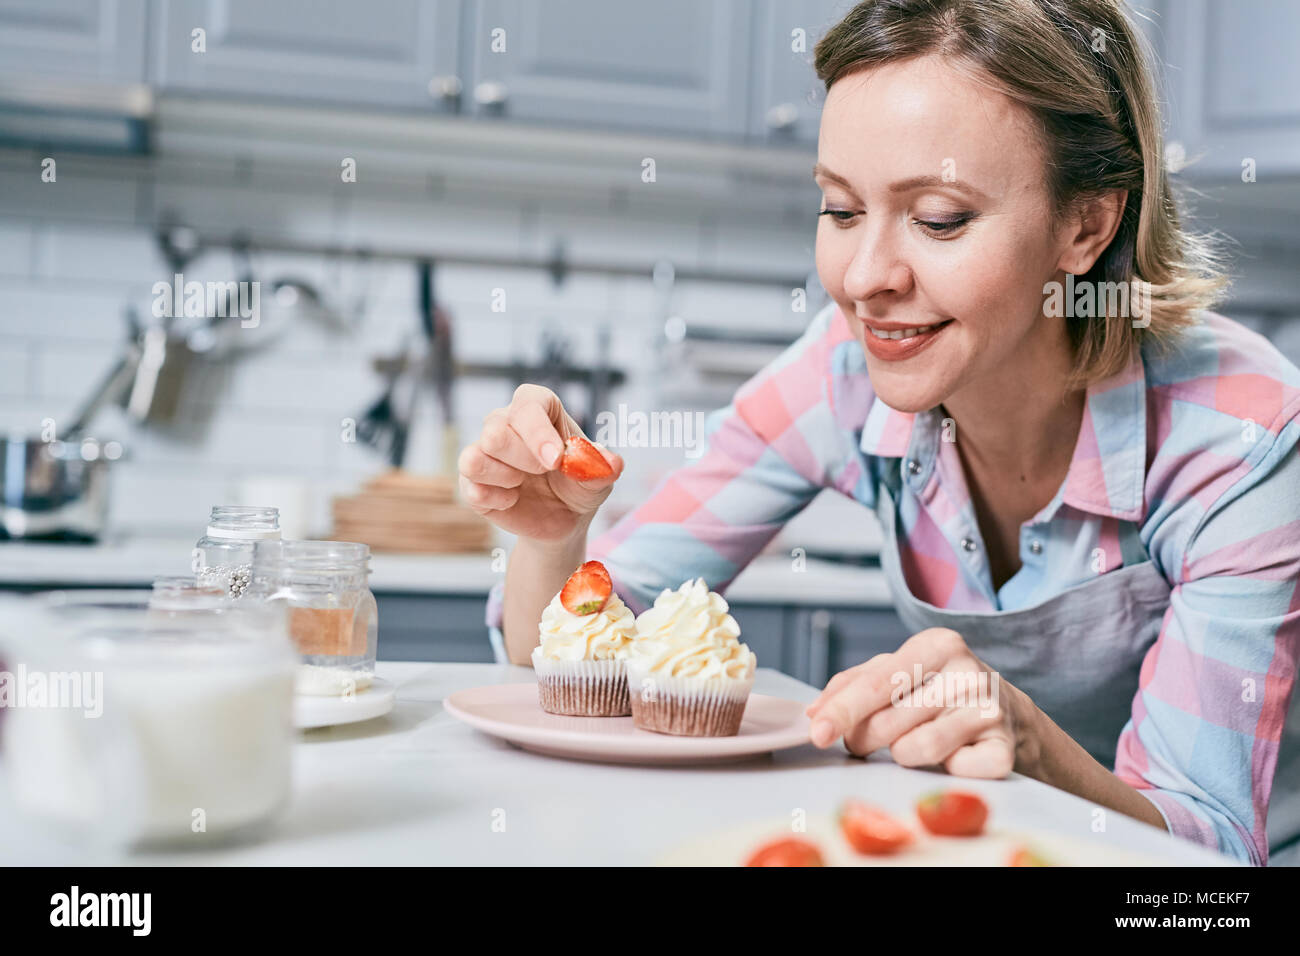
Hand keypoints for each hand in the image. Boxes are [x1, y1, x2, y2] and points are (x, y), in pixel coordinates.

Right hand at [458, 384, 622, 542]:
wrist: (565, 518)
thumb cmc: (581, 484)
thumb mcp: (600, 477)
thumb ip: (604, 467)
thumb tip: (612, 463)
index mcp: (537, 408)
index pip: (527, 404)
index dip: (538, 432)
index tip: (556, 461)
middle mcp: (504, 422)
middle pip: (495, 432)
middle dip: (524, 459)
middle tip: (546, 471)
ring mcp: (484, 452)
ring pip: (473, 458)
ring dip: (505, 477)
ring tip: (523, 484)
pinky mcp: (471, 482)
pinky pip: (470, 488)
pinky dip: (497, 500)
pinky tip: (512, 500)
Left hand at [804, 627, 1036, 777]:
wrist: (1009, 713)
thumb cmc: (940, 689)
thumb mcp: (900, 671)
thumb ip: (853, 684)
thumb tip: (815, 712)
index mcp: (936, 645)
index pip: (877, 683)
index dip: (842, 710)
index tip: (817, 732)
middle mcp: (967, 674)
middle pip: (888, 722)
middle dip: (864, 739)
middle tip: (867, 740)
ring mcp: (990, 711)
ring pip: (916, 749)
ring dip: (902, 754)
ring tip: (913, 742)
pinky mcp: (1005, 749)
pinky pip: (954, 772)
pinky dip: (943, 770)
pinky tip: (952, 755)